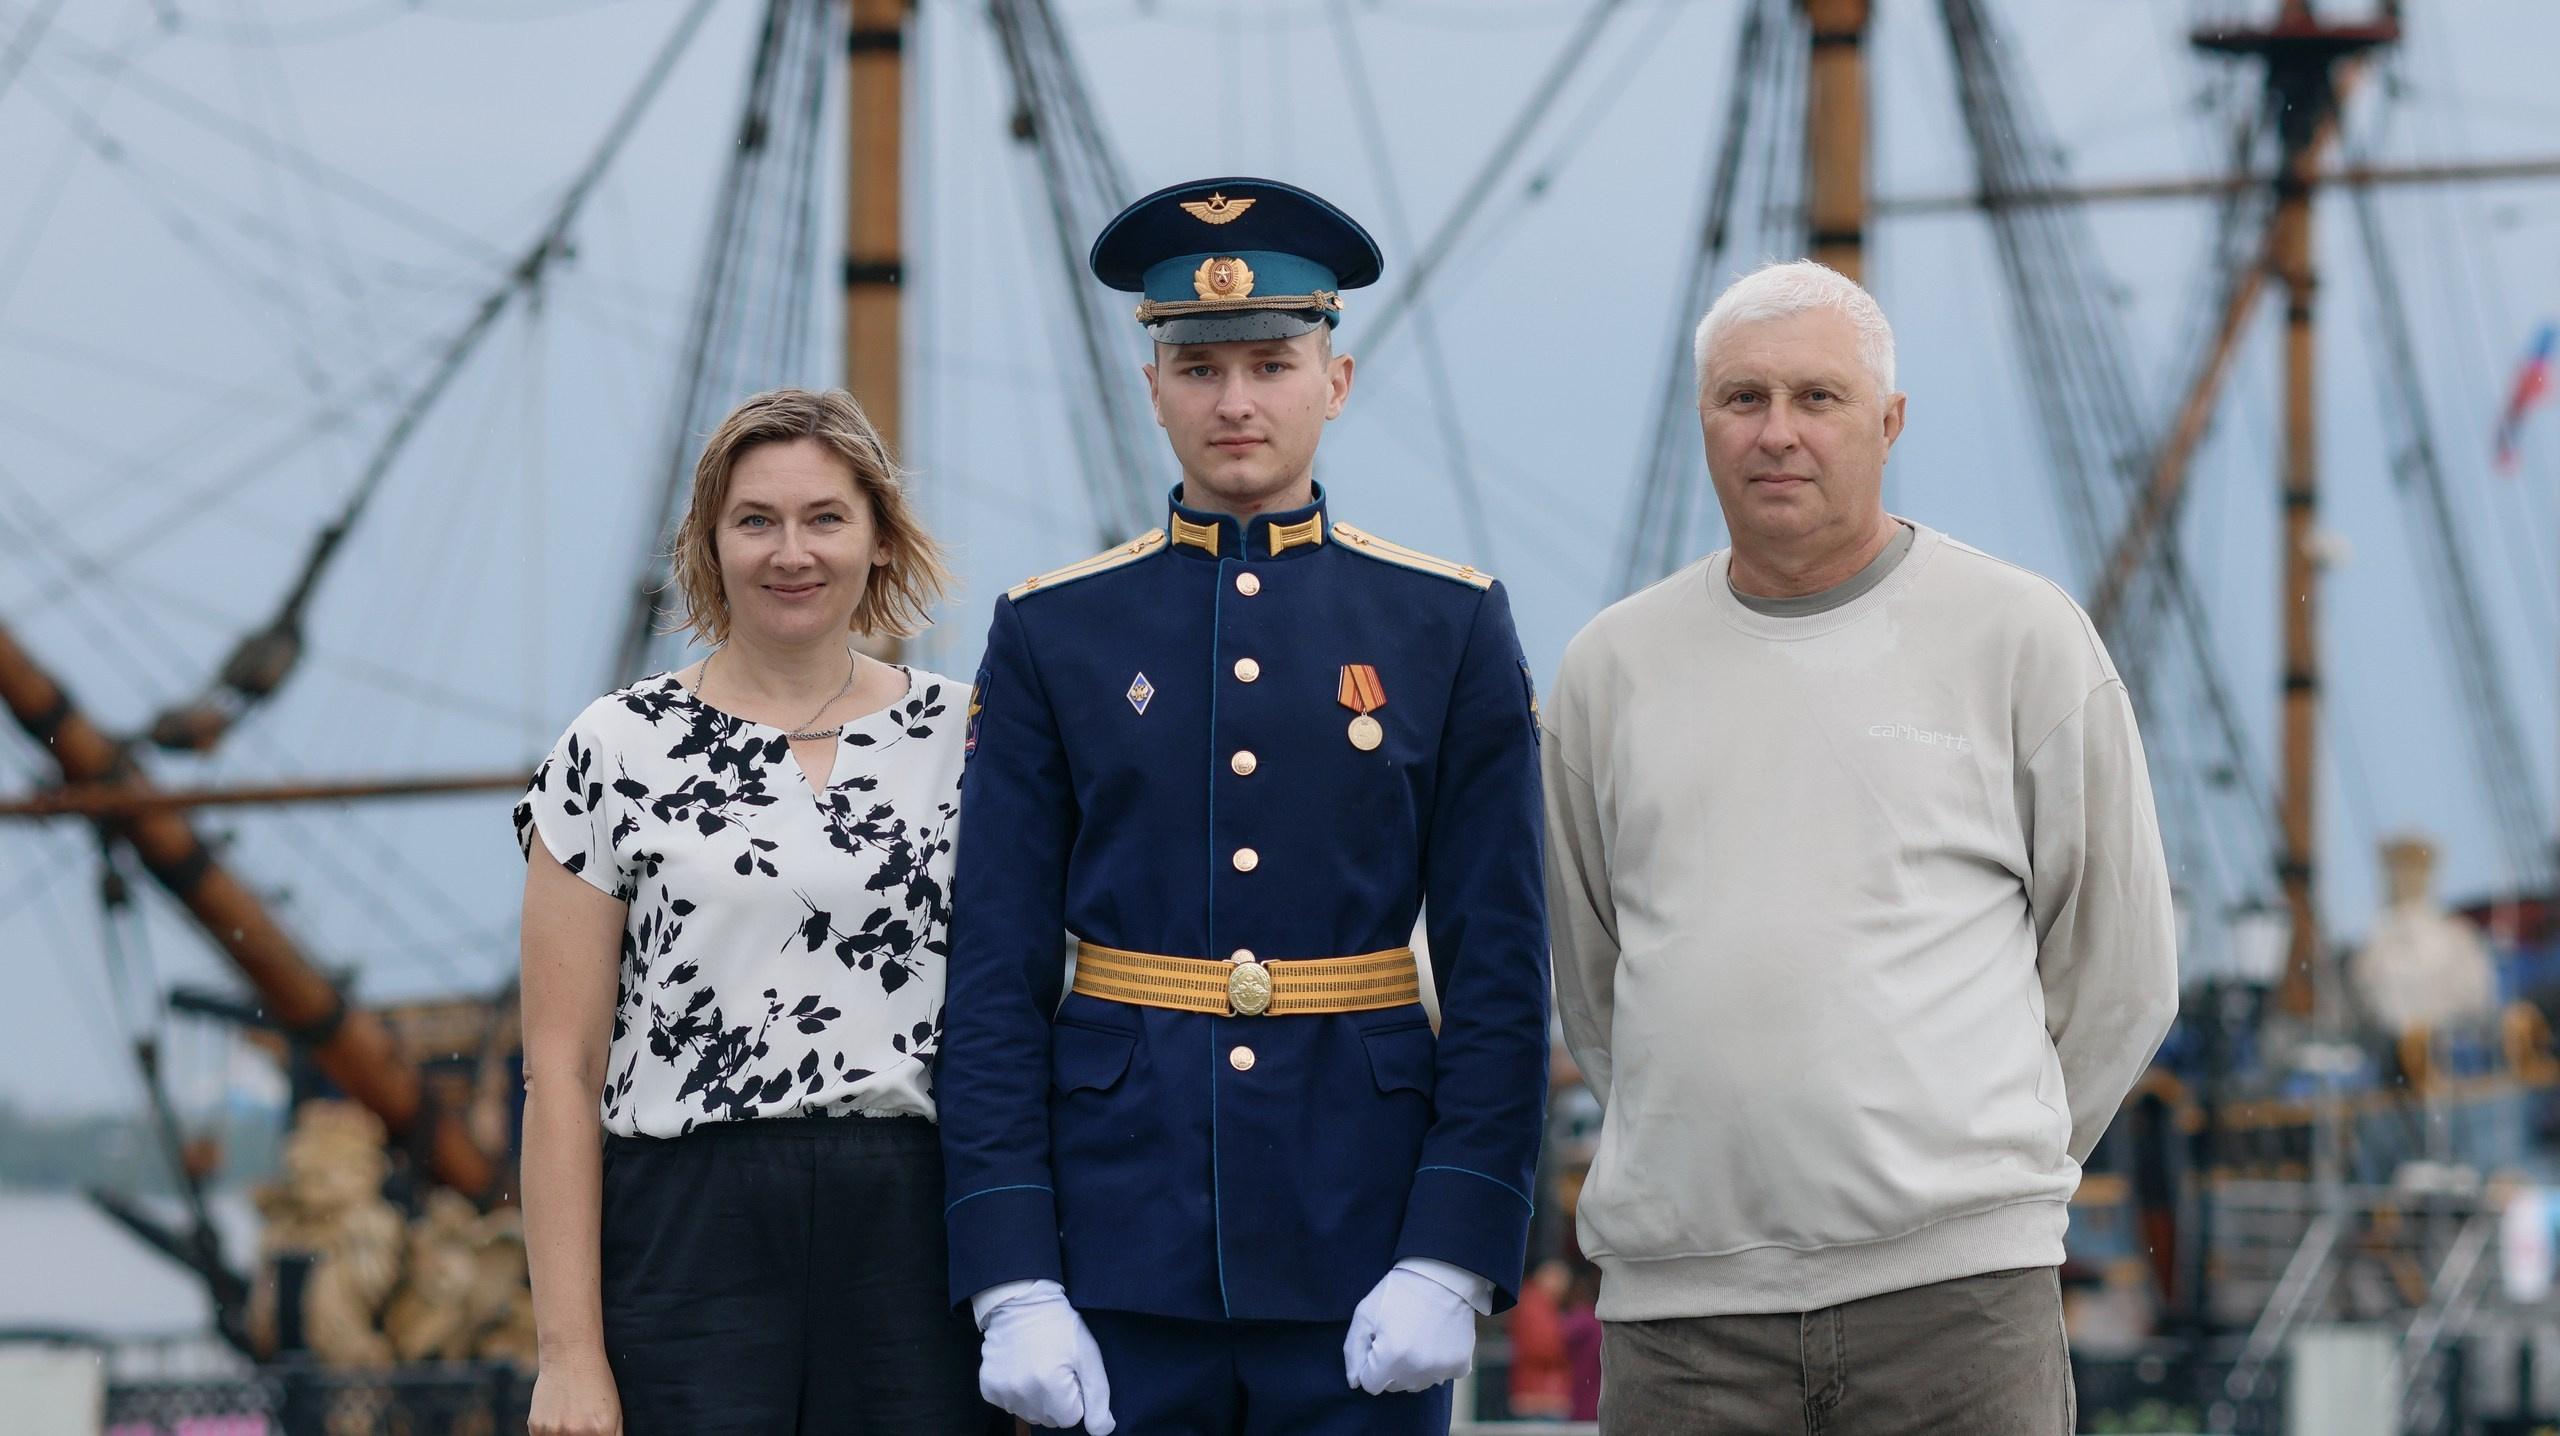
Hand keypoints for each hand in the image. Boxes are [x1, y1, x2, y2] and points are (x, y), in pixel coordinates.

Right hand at [528, 1354, 621, 1435]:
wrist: (571, 1356)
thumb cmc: (597, 1383)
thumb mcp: (614, 1412)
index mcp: (602, 1431)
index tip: (591, 1433)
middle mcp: (577, 1433)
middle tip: (577, 1424)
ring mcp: (555, 1431)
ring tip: (568, 1419)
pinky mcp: (536, 1427)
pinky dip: (549, 1434)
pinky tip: (556, 1416)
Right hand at [976, 1281, 1115, 1433]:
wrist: (1021, 1302)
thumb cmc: (1060, 1327)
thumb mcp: (1089, 1356)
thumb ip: (1099, 1397)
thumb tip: (1103, 1430)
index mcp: (1051, 1385)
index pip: (1071, 1418)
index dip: (1075, 1395)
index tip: (1070, 1371)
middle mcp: (1023, 1392)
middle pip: (1050, 1418)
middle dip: (1056, 1398)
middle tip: (1054, 1366)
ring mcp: (1002, 1391)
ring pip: (1029, 1414)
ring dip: (1035, 1397)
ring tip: (1036, 1365)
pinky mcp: (988, 1387)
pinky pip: (1008, 1405)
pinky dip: (1015, 1392)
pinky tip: (1019, 1368)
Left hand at [1344, 1266, 1477, 1394]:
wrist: (1441, 1275)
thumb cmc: (1398, 1292)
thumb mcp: (1365, 1314)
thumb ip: (1353, 1351)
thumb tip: (1355, 1382)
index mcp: (1390, 1357)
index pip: (1371, 1384)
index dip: (1371, 1363)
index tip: (1379, 1341)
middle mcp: (1417, 1369)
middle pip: (1394, 1385)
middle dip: (1391, 1366)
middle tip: (1399, 1335)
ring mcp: (1441, 1369)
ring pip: (1418, 1383)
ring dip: (1413, 1367)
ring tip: (1417, 1336)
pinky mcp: (1461, 1364)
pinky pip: (1443, 1376)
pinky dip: (1438, 1364)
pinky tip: (1436, 1341)